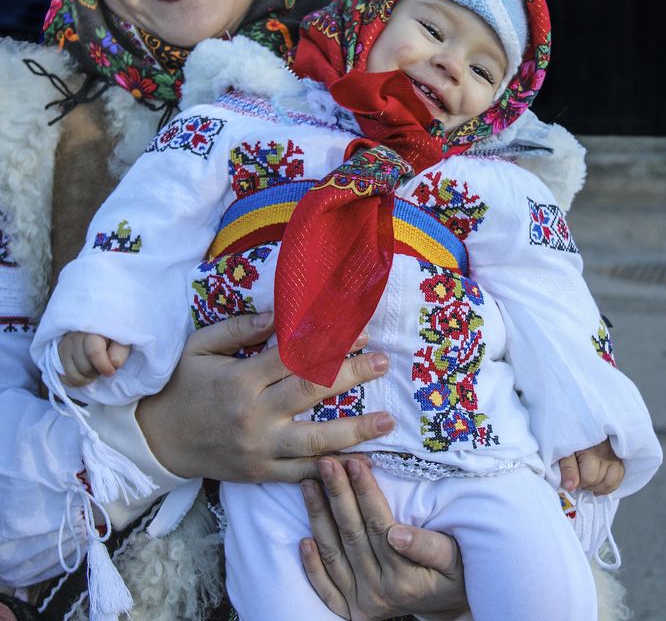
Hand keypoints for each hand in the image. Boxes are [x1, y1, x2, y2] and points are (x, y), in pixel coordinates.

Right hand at [58, 331, 129, 385]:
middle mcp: (74, 337)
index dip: (104, 367)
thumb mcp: (122, 340)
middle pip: (84, 367)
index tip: (111, 371)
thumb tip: (112, 364)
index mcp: (92, 330)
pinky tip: (84, 374)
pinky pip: (64, 378)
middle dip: (97, 372)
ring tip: (94, 369)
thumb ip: (120, 352)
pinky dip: (76, 381)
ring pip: (73, 375)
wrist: (96, 326)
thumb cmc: (111, 336)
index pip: (94, 353)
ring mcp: (64, 346)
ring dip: (87, 378)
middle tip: (103, 367)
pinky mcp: (57, 355)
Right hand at [135, 312, 393, 481]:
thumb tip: (279, 315)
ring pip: (315, 441)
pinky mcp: (261, 473)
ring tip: (388, 421)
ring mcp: (260, 448)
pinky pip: (302, 475)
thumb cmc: (182, 386)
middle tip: (384, 362)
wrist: (158, 440)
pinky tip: (360, 463)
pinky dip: (332, 471)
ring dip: (355, 431)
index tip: (359, 332)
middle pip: (311, 393)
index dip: (329, 343)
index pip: (294, 357)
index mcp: (241, 380)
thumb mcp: (200, 347)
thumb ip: (239, 329)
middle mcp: (255, 415)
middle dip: (353, 376)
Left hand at [300, 458, 468, 620]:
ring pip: (333, 554)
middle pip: (352, 534)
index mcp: (405, 578)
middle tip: (325, 462)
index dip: (366, 493)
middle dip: (337, 494)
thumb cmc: (454, 574)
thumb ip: (429, 547)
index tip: (355, 463)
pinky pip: (325, 588)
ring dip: (318, 517)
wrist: (448, 608)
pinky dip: (312, 565)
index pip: (379, 525)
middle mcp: (379, 592)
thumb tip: (397, 534)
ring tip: (308, 483)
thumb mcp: (455, 560)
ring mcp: (361, 602)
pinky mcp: (349, 610)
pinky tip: (302, 538)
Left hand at [559, 438, 624, 494]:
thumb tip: (570, 487)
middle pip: (599, 481)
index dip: (578, 482)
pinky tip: (599, 483)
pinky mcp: (620, 458)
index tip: (571, 476)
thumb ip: (567, 468)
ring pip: (611, 482)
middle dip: (587, 484)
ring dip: (598, 486)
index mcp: (591, 451)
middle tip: (578, 477)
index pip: (588, 478)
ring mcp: (615, 456)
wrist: (585, 423)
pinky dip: (609, 485)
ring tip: (588, 481)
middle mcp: (606, 454)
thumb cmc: (572, 437)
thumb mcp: (564, 450)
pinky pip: (619, 478)